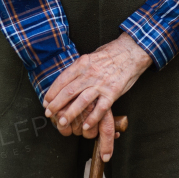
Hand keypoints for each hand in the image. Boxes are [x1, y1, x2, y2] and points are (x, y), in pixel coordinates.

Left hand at [43, 32, 151, 160]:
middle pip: (68, 91)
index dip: (52, 92)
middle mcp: (90, 73)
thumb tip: (66, 79)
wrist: (132, 51)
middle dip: (56, 104)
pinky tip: (85, 126)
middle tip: (49, 114)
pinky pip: (100, 108)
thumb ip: (79, 68)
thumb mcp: (91, 56)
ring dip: (70, 113)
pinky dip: (92, 118)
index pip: (62, 79)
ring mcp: (101, 83)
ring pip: (82, 101)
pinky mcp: (113, 92)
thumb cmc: (111, 54)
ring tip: (62, 122)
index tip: (46, 101)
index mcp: (83, 63)